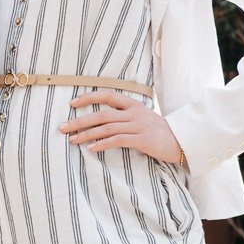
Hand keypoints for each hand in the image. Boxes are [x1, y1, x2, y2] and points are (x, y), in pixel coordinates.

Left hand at [56, 91, 187, 166]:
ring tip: (72, 140)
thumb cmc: (159, 132)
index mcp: (133, 105)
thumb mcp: (142, 118)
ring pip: (106, 128)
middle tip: (62, 127)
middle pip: (101, 114)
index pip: (107, 95)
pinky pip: (118, 140)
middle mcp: (134, 113)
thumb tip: (101, 122)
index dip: (89, 98)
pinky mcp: (141, 139)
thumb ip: (124, 117)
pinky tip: (91, 149)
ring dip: (86, 134)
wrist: (181, 141)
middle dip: (79, 120)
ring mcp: (138, 125)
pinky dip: (102, 144)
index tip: (72, 103)